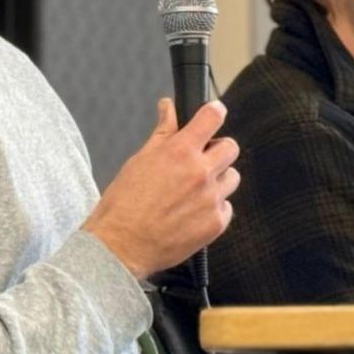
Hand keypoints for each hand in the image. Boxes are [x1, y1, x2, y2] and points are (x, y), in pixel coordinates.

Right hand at [82, 97, 240, 279]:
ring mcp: (211, 199)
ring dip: (218, 179)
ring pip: (231, 178)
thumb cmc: (124, 204)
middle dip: (217, 150)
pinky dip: (214, 207)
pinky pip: (227, 207)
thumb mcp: (140, 160)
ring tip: (195, 190)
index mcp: (180, 152)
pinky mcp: (216, 223)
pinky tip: (193, 212)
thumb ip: (162, 132)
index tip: (213, 114)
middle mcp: (201, 173)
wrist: (121, 246)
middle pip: (230, 148)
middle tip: (200, 160)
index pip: (212, 118)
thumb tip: (168, 107)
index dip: (214, 112)